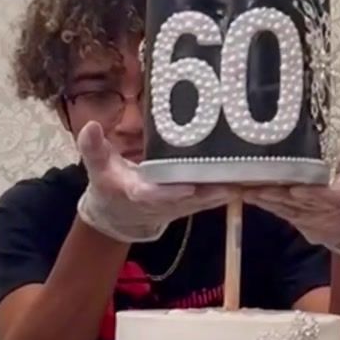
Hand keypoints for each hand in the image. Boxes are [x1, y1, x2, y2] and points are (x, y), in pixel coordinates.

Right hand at [76, 122, 236, 244]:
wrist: (119, 214)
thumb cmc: (109, 185)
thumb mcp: (96, 168)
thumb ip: (93, 148)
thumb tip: (90, 126)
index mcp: (138, 194)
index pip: (154, 195)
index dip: (171, 193)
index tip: (188, 186)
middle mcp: (163, 204)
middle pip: (190, 199)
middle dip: (212, 191)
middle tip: (235, 179)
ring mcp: (180, 206)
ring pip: (206, 200)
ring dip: (226, 190)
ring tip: (250, 176)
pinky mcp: (191, 203)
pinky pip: (211, 197)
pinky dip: (228, 188)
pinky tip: (249, 176)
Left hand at [246, 142, 339, 255]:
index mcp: (338, 200)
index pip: (323, 198)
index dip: (309, 195)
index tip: (294, 189)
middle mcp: (319, 213)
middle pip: (293, 203)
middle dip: (272, 194)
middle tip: (252, 186)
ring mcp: (305, 220)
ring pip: (281, 209)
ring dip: (261, 199)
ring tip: (240, 189)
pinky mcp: (295, 222)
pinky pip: (277, 212)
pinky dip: (261, 203)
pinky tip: (244, 195)